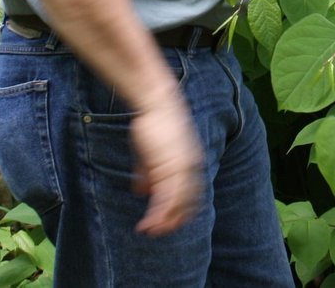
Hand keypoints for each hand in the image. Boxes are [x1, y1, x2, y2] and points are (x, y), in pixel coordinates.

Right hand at [130, 96, 203, 235]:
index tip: (170, 224)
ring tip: (150, 230)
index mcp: (190, 163)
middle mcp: (190, 167)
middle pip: (187, 202)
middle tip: (160, 232)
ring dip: (163, 220)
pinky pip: (166, 196)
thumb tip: (142, 191)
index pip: (191, 195)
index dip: (182, 211)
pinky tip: (149, 221)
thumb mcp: (152, 153)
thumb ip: (149, 173)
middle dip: (174, 220)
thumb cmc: (154, 124)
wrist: (157, 102)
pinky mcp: (169, 166)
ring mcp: (181, 167)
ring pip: (175, 203)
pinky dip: (158, 212)